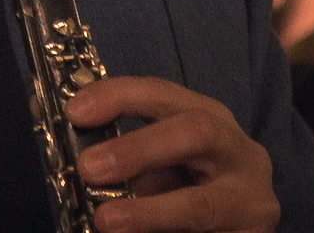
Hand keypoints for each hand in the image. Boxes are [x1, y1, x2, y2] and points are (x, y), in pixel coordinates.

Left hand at [69, 76, 279, 232]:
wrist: (233, 231)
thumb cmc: (187, 192)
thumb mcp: (153, 167)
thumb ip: (117, 158)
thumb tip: (59, 142)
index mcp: (208, 118)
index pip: (163, 94)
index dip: (119, 96)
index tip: (75, 111)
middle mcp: (239, 149)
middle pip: (197, 131)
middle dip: (139, 148)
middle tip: (89, 168)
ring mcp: (254, 197)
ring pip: (204, 202)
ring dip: (151, 212)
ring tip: (107, 221)